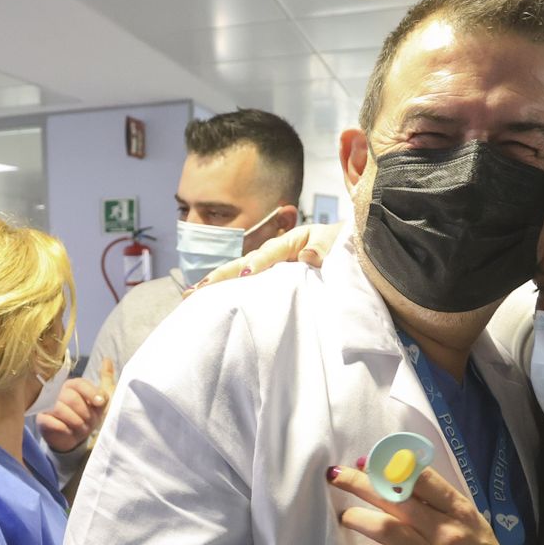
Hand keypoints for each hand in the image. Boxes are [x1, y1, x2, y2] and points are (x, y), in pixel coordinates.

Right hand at [38, 373, 109, 453]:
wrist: (75, 439)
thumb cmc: (87, 416)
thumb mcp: (100, 400)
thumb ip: (105, 380)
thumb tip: (107, 359)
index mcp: (71, 385)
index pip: (80, 384)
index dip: (92, 393)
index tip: (100, 404)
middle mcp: (57, 392)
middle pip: (71, 398)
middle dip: (85, 413)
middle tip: (90, 422)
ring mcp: (47, 405)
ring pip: (60, 410)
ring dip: (76, 422)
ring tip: (82, 428)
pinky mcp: (41, 420)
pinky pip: (53, 423)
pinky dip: (66, 429)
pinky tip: (70, 431)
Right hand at [187, 223, 342, 292]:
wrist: (350, 247)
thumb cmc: (342, 244)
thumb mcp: (336, 242)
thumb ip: (324, 248)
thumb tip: (307, 256)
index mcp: (291, 241)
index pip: (270, 253)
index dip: (258, 262)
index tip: (247, 274)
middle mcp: (275, 253)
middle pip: (243, 263)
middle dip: (221, 276)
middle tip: (198, 289)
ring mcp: (271, 267)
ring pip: (240, 274)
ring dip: (218, 285)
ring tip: (193, 295)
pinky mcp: (272, 280)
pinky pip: (249, 287)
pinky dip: (231, 293)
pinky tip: (212, 303)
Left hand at [328, 464, 521, 544]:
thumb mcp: (472, 525)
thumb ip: (440, 505)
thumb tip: (397, 478)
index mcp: (462, 513)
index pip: (422, 479)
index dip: (389, 467)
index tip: (367, 461)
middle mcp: (448, 534)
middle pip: (395, 500)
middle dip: (360, 483)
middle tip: (336, 476)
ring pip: (386, 530)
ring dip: (358, 518)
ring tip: (346, 516)